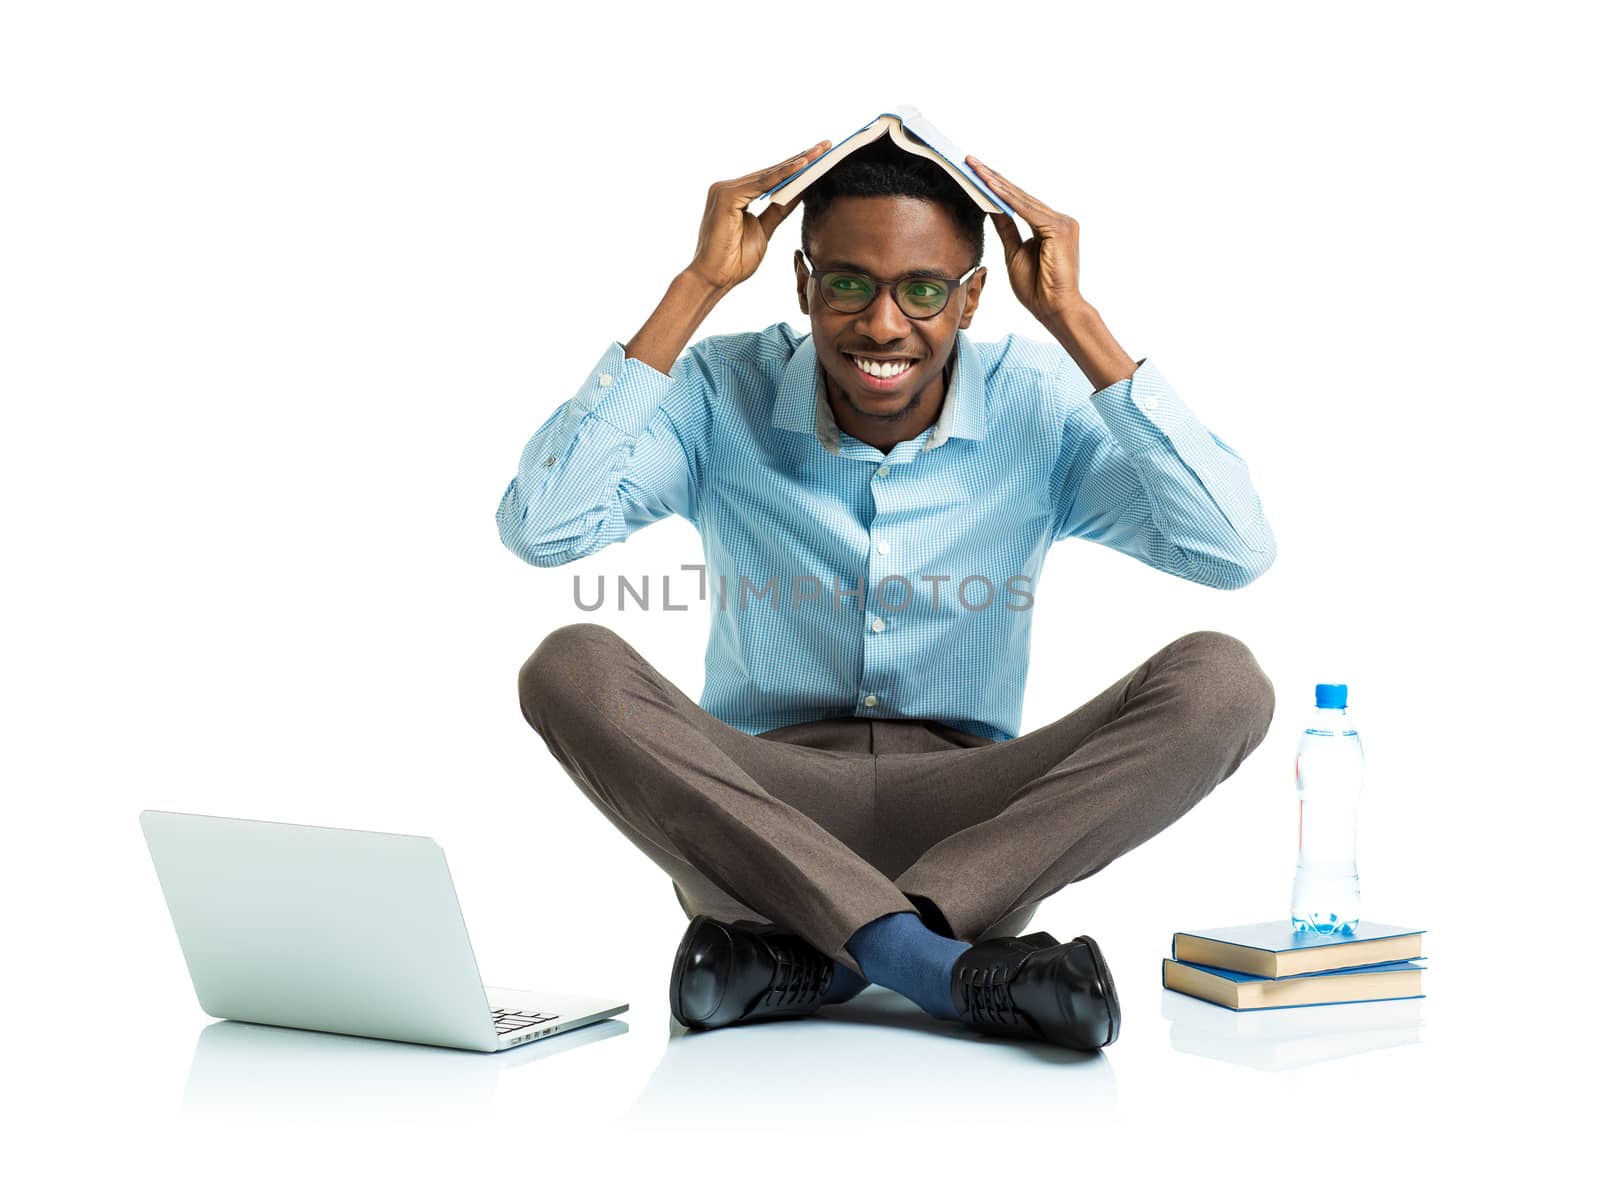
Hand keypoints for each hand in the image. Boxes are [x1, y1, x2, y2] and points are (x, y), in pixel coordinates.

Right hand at [685, 141, 831, 292]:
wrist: (714, 279)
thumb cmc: (734, 261)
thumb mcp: (764, 230)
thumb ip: (778, 210)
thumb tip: (799, 192)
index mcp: (734, 195)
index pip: (769, 178)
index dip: (794, 168)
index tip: (818, 158)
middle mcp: (726, 188)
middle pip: (770, 172)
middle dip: (800, 159)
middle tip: (825, 146)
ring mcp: (724, 190)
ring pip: (768, 175)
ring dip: (796, 164)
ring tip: (819, 153)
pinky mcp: (726, 196)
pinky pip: (762, 184)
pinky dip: (783, 175)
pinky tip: (802, 167)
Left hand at [966, 155, 1087, 327]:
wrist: (1055, 309)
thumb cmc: (1038, 289)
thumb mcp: (1015, 253)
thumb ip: (1007, 230)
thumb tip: (993, 210)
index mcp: (1050, 226)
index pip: (1018, 202)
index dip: (996, 187)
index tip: (976, 173)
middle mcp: (1059, 220)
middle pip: (1019, 195)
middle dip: (992, 178)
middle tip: (970, 161)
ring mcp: (1062, 222)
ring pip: (1021, 199)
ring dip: (996, 183)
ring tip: (975, 169)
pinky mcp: (1059, 229)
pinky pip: (1026, 210)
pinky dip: (1007, 199)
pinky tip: (990, 187)